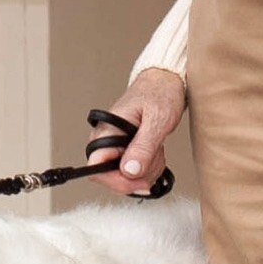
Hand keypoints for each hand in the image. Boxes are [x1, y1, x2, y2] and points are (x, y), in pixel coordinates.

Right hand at [90, 69, 183, 194]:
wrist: (165, 82)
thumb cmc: (160, 93)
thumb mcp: (157, 120)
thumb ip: (143, 147)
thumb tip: (129, 170)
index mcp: (106, 131)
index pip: (97, 169)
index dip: (117, 180)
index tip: (140, 180)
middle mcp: (105, 140)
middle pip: (112, 177)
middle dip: (138, 175)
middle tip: (155, 157)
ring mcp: (115, 146)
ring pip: (125, 177)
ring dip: (147, 171)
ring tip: (157, 149)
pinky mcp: (125, 150)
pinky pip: (133, 172)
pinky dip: (149, 168)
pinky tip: (156, 152)